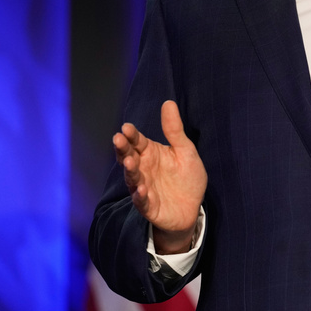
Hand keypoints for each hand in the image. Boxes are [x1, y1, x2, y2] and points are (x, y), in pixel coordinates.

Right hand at [113, 100, 206, 253]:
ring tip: (129, 163)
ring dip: (130, 171)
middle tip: (118, 139)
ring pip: (132, 178)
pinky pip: (141, 201)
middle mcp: (143, 169)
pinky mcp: (148, 206)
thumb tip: (168, 102)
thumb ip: (175, 130)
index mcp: (150, 153)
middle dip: (123, 149)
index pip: (137, 141)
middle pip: (129, 157)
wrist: (192, 208)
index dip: (131, 134)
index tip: (126, 127)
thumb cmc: (186, 177)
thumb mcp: (185, 150)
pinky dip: (140, 196)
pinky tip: (141, 190)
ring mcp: (143, 187)